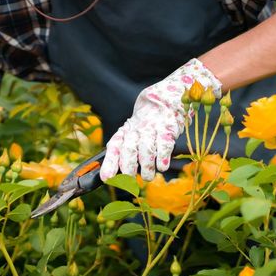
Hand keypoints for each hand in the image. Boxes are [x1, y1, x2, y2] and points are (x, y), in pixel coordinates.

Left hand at [100, 59, 221, 181]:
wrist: (168, 96)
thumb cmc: (148, 121)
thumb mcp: (134, 131)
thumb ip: (125, 150)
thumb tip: (115, 173)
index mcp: (126, 131)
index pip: (115, 146)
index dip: (110, 163)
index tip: (106, 178)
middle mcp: (138, 129)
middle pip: (129, 149)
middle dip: (128, 167)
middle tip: (129, 179)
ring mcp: (153, 128)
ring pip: (146, 149)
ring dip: (146, 167)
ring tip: (148, 176)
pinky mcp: (169, 128)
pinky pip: (164, 145)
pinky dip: (162, 158)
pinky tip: (162, 166)